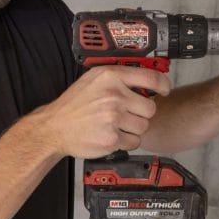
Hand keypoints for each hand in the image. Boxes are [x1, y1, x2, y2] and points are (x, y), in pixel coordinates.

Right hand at [36, 65, 172, 158]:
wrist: (54, 127)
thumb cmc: (75, 104)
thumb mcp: (94, 79)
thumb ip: (119, 78)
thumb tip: (148, 80)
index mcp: (110, 76)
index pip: (151, 78)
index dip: (163, 85)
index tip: (164, 90)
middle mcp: (113, 95)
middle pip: (150, 108)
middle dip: (141, 113)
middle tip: (126, 114)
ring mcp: (113, 118)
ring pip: (143, 126)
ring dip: (133, 128)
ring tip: (116, 125)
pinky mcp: (111, 138)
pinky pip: (134, 142)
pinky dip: (126, 142)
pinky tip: (112, 135)